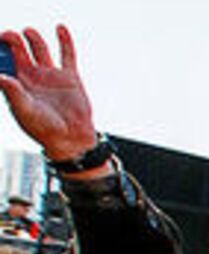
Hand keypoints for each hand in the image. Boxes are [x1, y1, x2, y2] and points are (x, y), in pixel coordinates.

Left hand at [0, 26, 100, 167]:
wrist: (71, 139)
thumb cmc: (44, 129)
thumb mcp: (25, 111)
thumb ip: (13, 93)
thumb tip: (0, 77)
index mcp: (16, 82)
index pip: (3, 60)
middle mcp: (32, 75)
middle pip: (18, 49)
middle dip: (12, 40)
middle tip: (9, 37)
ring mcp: (51, 74)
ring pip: (39, 48)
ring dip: (32, 37)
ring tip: (28, 32)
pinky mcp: (70, 76)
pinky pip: (67, 54)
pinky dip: (65, 40)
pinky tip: (60, 27)